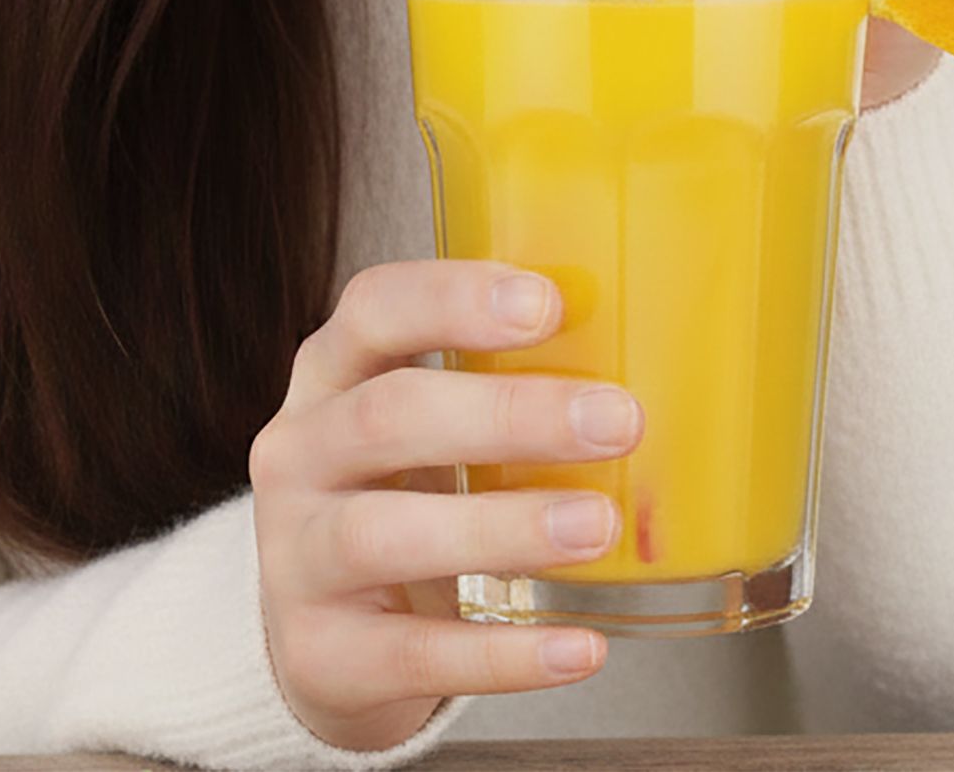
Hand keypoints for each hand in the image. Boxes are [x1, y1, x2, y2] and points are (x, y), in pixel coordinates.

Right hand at [249, 259, 641, 751]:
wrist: (316, 630)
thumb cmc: (399, 493)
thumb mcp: (422, 423)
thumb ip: (498, 383)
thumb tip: (657, 358)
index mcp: (331, 371)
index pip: (375, 307)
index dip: (454, 298)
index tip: (548, 302)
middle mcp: (298, 452)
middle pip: (388, 415)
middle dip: (507, 414)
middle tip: (616, 421)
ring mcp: (296, 556)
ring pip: (383, 534)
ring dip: (501, 527)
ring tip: (598, 526)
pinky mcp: (320, 654)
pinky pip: (413, 653)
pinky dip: (503, 654)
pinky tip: (580, 646)